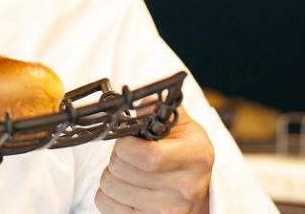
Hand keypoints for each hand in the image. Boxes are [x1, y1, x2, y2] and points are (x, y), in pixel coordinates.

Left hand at [96, 105, 213, 213]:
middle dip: (116, 156)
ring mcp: (171, 211)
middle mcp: (187, 187)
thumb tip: (128, 101)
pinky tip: (124, 187)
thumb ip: (154, 108)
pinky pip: (106, 206)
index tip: (126, 138)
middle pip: (123, 172)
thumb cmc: (183, 149)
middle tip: (127, 153)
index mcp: (196, 155)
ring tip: (127, 170)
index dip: (125, 145)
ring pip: (110, 189)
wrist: (198, 186)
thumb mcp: (179, 123)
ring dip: (110, 175)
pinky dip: (107, 194)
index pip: (148, 157)